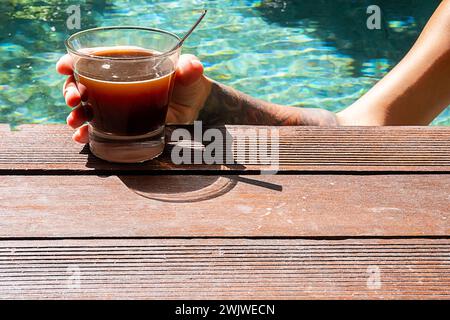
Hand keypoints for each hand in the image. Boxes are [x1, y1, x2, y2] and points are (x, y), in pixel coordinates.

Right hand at [56, 54, 211, 142]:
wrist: (195, 110)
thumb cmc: (188, 84)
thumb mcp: (188, 72)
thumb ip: (188, 68)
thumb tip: (191, 67)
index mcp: (125, 64)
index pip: (93, 58)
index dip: (74, 60)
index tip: (63, 66)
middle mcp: (114, 84)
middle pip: (82, 83)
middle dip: (71, 90)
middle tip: (75, 100)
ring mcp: (115, 106)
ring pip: (85, 107)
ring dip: (75, 114)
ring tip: (76, 122)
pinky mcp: (120, 125)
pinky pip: (97, 128)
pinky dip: (87, 133)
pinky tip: (83, 137)